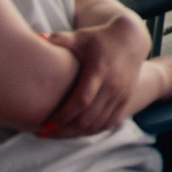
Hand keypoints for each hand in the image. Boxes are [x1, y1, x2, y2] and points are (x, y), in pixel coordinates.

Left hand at [38, 13, 150, 137]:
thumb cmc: (101, 38)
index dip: (63, 117)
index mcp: (99, 72)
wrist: (132, 39)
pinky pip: (108, 123)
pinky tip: (75, 131)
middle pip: (87, 119)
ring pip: (97, 124)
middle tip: (43, 134)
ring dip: (76, 134)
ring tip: (56, 134)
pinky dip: (91, 131)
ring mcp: (121, 95)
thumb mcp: (82, 36)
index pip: (80, 102)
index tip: (44, 125)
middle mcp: (113, 86)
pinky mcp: (126, 100)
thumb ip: (61, 39)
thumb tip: (38, 37)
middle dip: (64, 130)